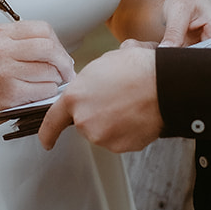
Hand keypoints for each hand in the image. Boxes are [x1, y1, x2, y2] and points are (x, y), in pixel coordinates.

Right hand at [0, 20, 73, 128]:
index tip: (60, 56)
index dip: (58, 44)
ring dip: (55, 81)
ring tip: (46, 86)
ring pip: (50, 71)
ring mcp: (5, 71)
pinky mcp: (10, 92)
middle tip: (66, 73)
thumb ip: (26, 45)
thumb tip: (64, 55)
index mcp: (1, 34)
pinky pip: (44, 90)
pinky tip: (37, 96)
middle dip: (64, 63)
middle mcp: (1, 49)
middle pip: (49, 48)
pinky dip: (47, 94)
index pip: (43, 29)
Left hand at [37, 46, 160, 152]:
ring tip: (129, 103)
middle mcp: (85, 121)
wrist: (164, 84)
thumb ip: (89, 80)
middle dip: (96, 112)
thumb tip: (96, 83)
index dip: (47, 132)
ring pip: (103, 131)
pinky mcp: (121, 146)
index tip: (46, 140)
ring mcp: (103, 136)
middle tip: (115, 96)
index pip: (52, 121)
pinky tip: (137, 114)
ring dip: (112, 121)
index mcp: (75, 98)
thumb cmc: (137, 69)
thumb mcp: (103, 63)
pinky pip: (120, 139)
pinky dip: (127, 130)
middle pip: (84, 122)